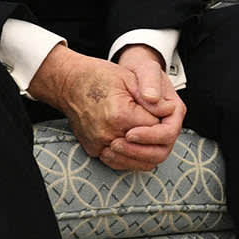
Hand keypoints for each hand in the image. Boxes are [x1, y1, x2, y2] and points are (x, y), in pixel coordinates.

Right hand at [28, 45, 178, 171]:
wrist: (69, 83)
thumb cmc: (100, 77)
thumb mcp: (131, 79)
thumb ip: (152, 99)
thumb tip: (169, 111)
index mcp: (120, 115)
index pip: (156, 129)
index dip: (162, 120)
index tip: (161, 112)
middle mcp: (108, 134)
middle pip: (147, 149)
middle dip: (157, 140)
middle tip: (160, 128)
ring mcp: (98, 144)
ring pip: (133, 161)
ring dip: (146, 153)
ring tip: (152, 140)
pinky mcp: (92, 149)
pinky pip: (117, 162)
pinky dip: (130, 158)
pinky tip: (137, 149)